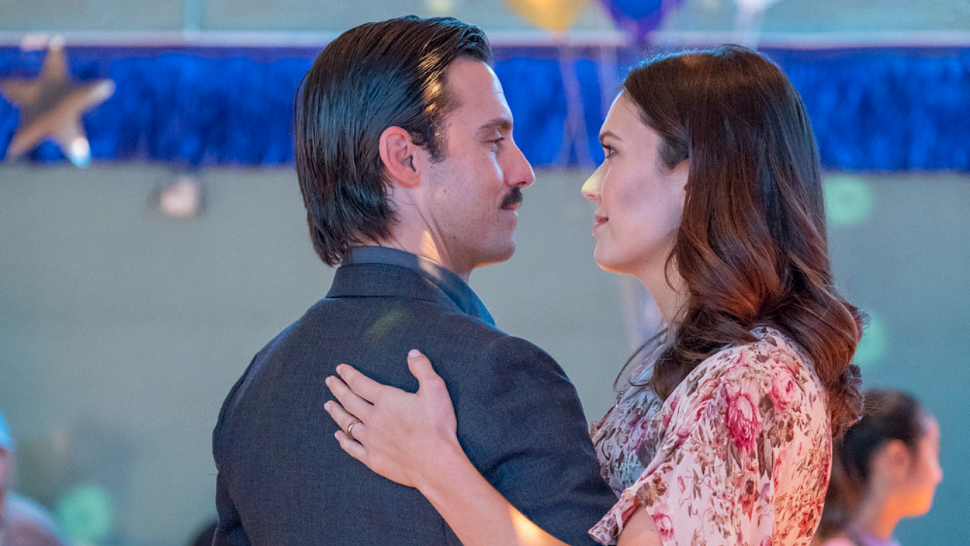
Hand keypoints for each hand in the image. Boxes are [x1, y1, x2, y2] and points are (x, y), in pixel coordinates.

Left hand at [324, 349, 461, 489]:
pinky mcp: (372, 459)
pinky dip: (342, 440)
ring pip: (346, 423)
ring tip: (328, 405)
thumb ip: (422, 368)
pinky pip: (351, 448)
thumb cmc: (437, 426)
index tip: (339, 369)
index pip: (360, 383)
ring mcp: (370, 440)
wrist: (435, 464)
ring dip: (336, 412)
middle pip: (348, 401)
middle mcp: (373, 418)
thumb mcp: (435, 390)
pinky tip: (338, 436)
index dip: (348, 374)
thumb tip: (412, 353)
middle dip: (337, 389)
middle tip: (329, 381)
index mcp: (386, 400)